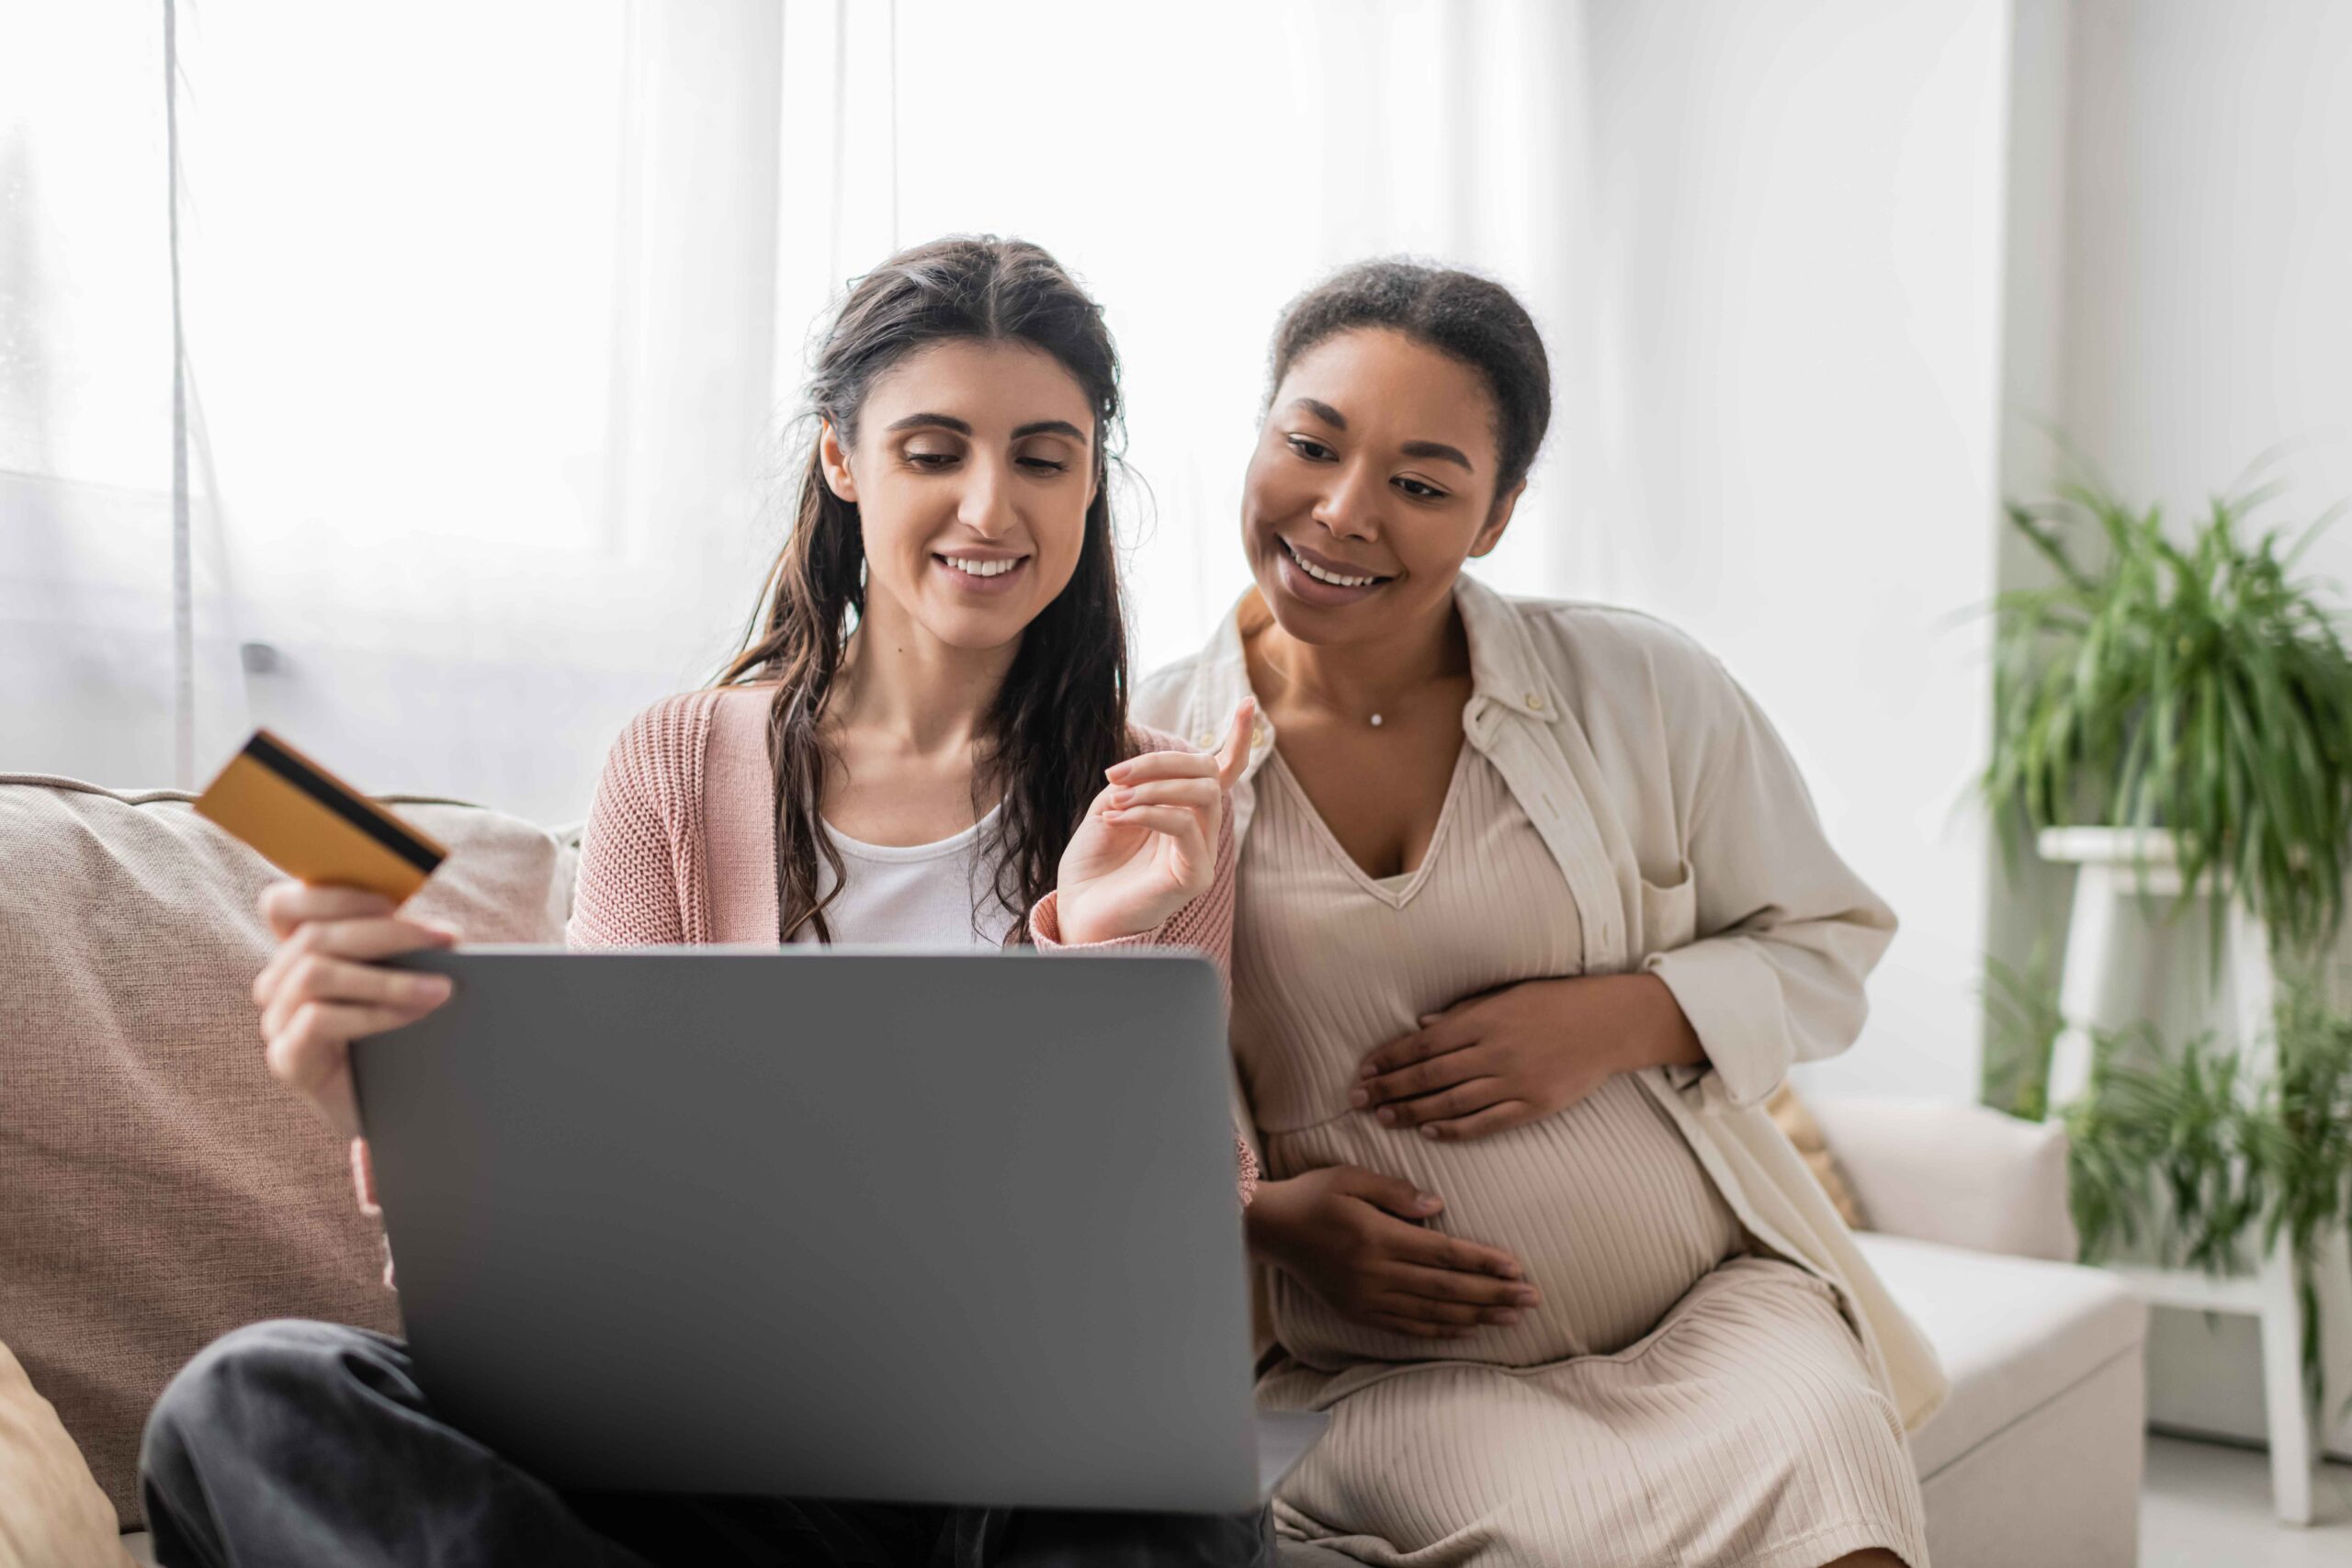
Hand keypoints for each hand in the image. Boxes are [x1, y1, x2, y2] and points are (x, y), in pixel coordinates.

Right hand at [252, 881, 459, 1138]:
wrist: (394, 1108)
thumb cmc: (398, 1034)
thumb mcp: (397, 982)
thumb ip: (399, 949)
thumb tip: (444, 934)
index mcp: (298, 953)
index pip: (283, 905)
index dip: (331, 895)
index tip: (394, 902)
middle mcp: (278, 983)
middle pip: (315, 936)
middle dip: (389, 932)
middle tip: (447, 939)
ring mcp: (276, 1021)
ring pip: (316, 974)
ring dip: (387, 977)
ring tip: (441, 988)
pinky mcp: (287, 1059)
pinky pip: (318, 1020)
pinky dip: (373, 1013)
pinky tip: (413, 1015)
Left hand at [1052, 698, 1253, 944]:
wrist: (1079, 911)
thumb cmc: (1093, 864)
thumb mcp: (1110, 807)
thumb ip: (1135, 783)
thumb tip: (1145, 772)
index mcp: (1184, 810)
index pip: (1222, 771)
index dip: (1238, 738)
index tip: (1249, 704)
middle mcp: (1200, 829)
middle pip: (1206, 772)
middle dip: (1161, 762)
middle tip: (1115, 773)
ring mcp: (1201, 853)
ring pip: (1202, 794)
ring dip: (1156, 786)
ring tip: (1116, 799)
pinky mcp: (1194, 876)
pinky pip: (1184, 826)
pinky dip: (1150, 812)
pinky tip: (1118, 817)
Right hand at [1245, 1166, 1538, 1339]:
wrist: (1271, 1230)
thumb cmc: (1314, 1196)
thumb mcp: (1350, 1177)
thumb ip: (1394, 1191)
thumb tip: (1437, 1206)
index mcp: (1377, 1237)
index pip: (1442, 1253)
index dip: (1482, 1261)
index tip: (1516, 1267)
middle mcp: (1375, 1273)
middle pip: (1446, 1288)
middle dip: (1493, 1294)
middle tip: (1532, 1298)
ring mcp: (1367, 1298)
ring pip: (1432, 1312)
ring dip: (1476, 1316)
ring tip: (1512, 1317)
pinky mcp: (1358, 1312)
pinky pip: (1407, 1326)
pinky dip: (1441, 1330)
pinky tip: (1468, 1329)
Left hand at [1352, 974, 1696, 1141]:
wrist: (1607, 1024)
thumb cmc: (1553, 1003)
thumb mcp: (1505, 995)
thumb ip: (1462, 1013)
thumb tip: (1419, 1027)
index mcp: (1483, 1021)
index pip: (1422, 1044)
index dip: (1390, 1060)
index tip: (1364, 1072)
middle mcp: (1493, 1052)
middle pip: (1428, 1076)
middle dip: (1389, 1089)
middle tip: (1358, 1100)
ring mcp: (1514, 1082)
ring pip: (1451, 1103)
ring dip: (1412, 1112)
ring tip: (1384, 1118)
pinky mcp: (1533, 1106)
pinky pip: (1486, 1123)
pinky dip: (1455, 1129)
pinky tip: (1429, 1132)